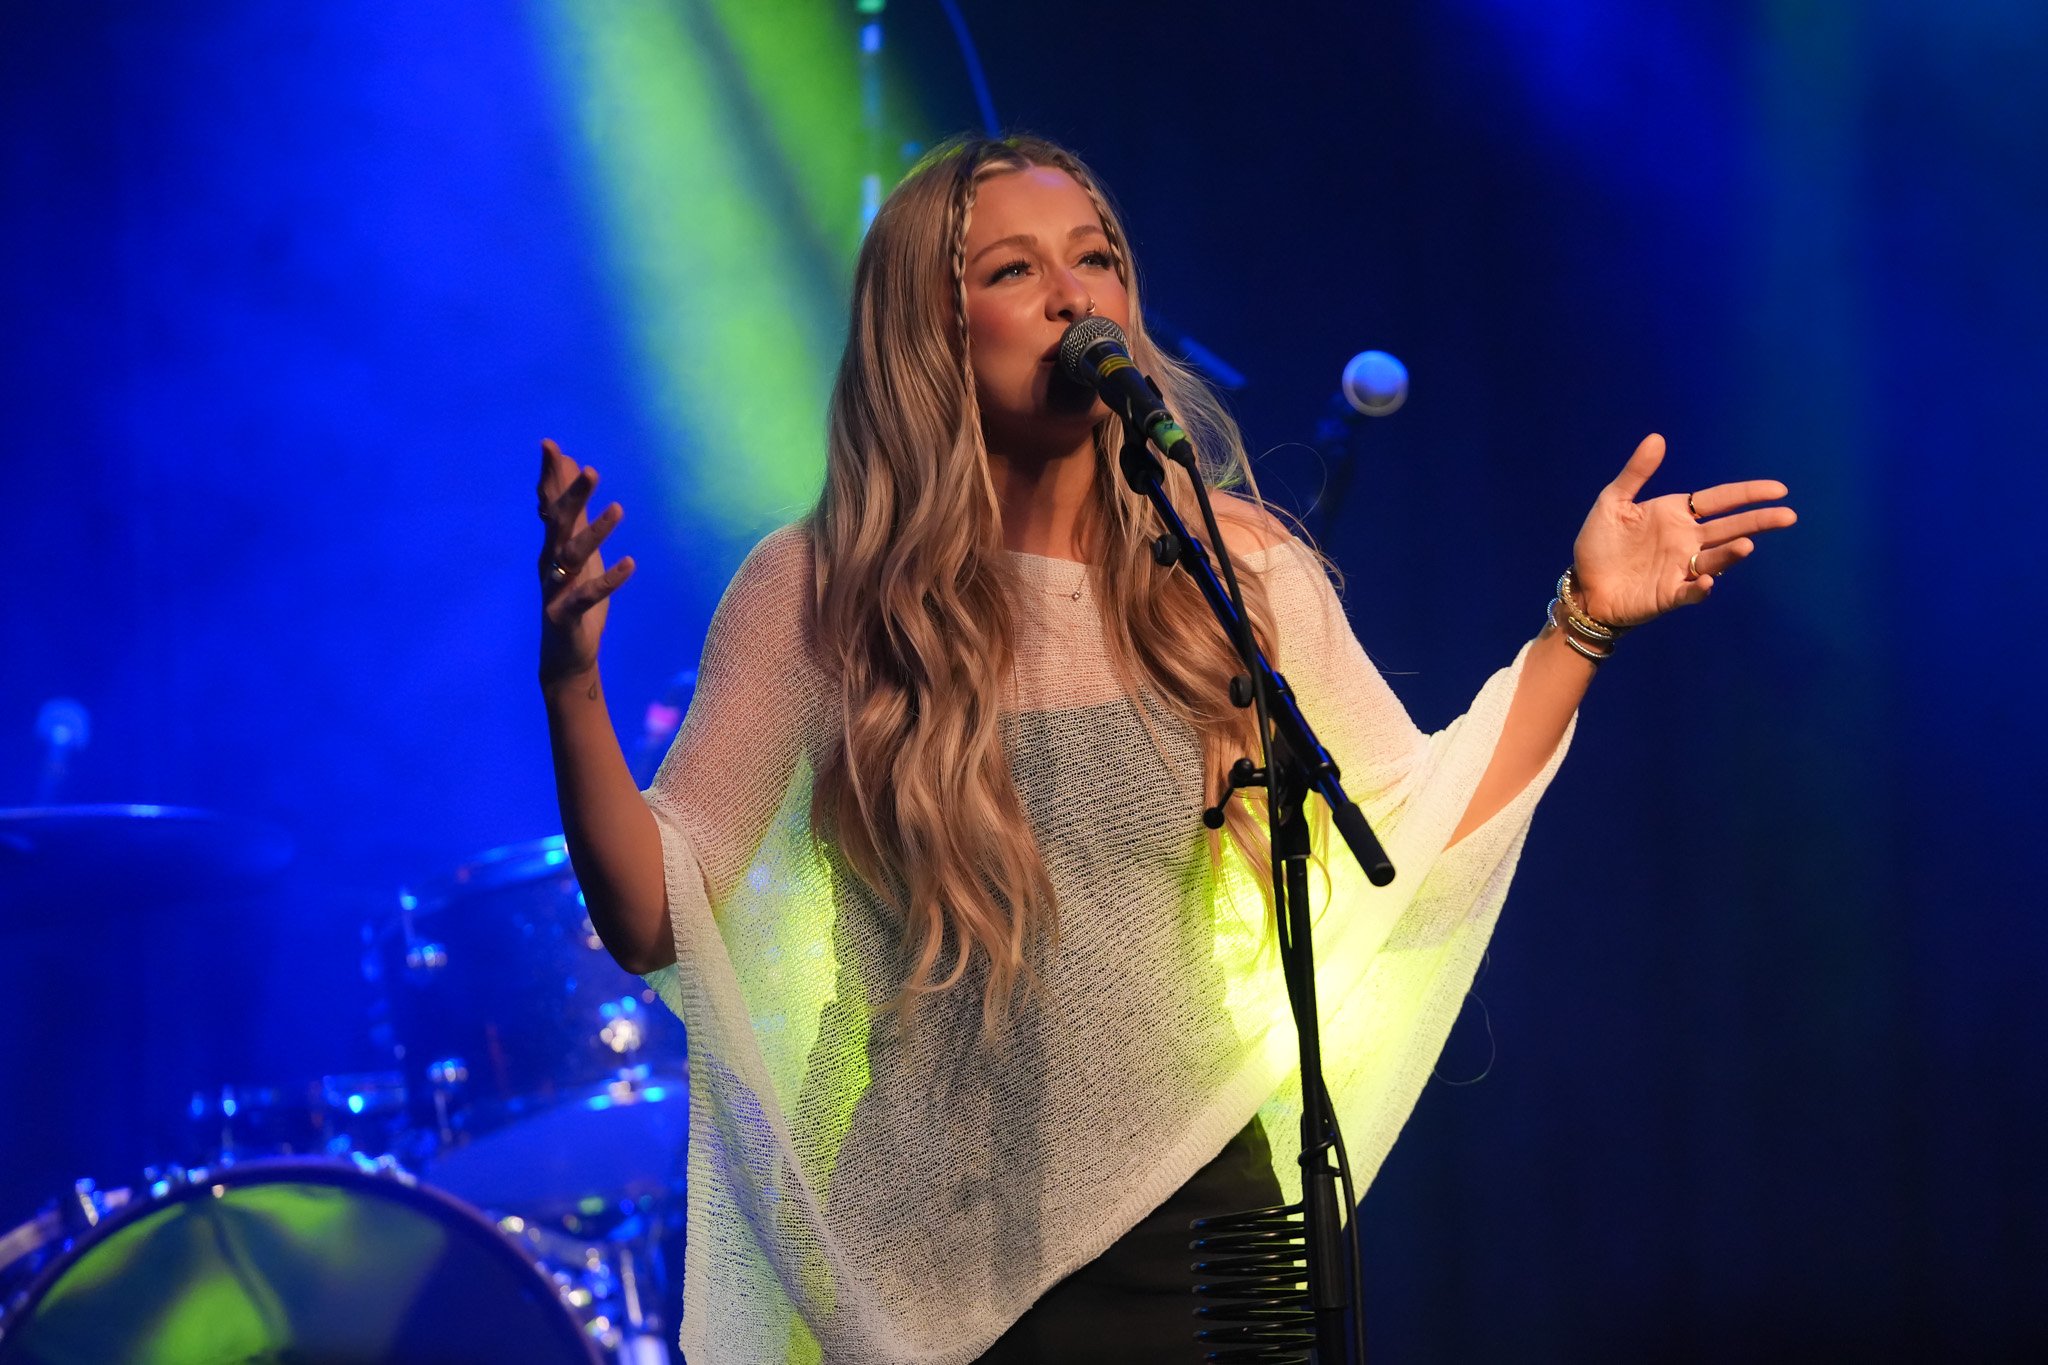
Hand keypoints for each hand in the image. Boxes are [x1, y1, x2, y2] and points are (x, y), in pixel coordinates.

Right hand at [537, 438, 634, 688]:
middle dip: (572, 495)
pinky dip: (609, 579)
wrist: (564, 655)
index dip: (549, 476)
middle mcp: (550, 562)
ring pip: (574, 556)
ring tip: (618, 509)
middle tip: (590, 469)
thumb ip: (572, 514)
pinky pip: (588, 595)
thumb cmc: (573, 596)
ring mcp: (556, 588)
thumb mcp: (575, 551)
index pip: (548, 504)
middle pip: (558, 524)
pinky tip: (630, 564)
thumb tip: (570, 469)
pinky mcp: (567, 614)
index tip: (550, 444)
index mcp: (552, 546)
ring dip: (595, 532)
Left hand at [1570, 433, 1796, 626]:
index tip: (1778, 490)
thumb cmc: (1599, 544)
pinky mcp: (1670, 595)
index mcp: (1676, 515)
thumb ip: (1636, 473)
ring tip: (1747, 545)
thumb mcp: (1613, 502)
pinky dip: (1700, 587)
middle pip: (1729, 528)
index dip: (1748, 494)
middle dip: (1758, 521)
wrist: (1582, 586)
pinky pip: (1690, 591)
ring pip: (1715, 559)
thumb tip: (1657, 438)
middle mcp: (1686, 541)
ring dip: (1731, 553)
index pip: (1720, 500)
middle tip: (1788, 516)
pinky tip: (1705, 580)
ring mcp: (1681, 569)